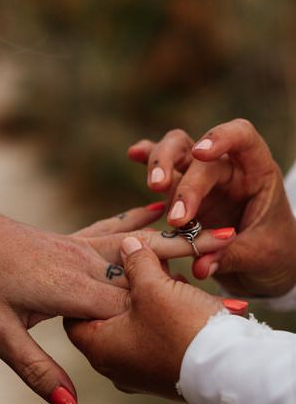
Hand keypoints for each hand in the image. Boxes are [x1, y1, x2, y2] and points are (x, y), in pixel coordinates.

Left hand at [0, 198, 234, 403]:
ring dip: (176, 249)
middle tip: (233, 301)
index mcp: (72, 288)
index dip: (176, 320)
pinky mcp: (65, 237)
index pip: (137, 308)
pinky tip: (158, 211)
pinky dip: (140, 226)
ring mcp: (75, 244)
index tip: (214, 330)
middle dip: (189, 283)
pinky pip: (112, 231)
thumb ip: (37, 369)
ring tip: (216, 243)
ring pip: (135, 248)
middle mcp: (81, 262)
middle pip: (147, 275)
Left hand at [64, 237, 231, 398]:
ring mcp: (138, 374)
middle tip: (143, 267)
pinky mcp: (164, 375)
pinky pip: (154, 340)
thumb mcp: (153, 288)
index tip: (107, 267)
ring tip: (170, 279)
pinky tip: (182, 298)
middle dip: (124, 290)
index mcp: (97, 347)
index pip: (74, 312)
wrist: (234, 372)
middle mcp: (112, 366)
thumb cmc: (184, 330)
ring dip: (148, 302)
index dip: (89, 285)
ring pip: (133, 327)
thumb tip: (127, 244)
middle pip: (106, 317)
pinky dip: (162, 319)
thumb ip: (135, 262)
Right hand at [128, 119, 295, 295]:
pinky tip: (133, 154)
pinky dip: (146, 158)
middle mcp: (225, 167)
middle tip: (167, 202)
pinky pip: (161, 168)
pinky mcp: (180, 190)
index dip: (221, 137)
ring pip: (174, 151)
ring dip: (159, 165)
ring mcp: (199, 176)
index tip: (201, 154)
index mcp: (255, 172)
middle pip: (195, 149)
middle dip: (179, 173)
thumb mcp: (258, 257)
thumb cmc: (269, 253)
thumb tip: (200, 265)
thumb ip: (229, 257)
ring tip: (154, 188)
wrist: (261, 264)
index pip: (241, 137)